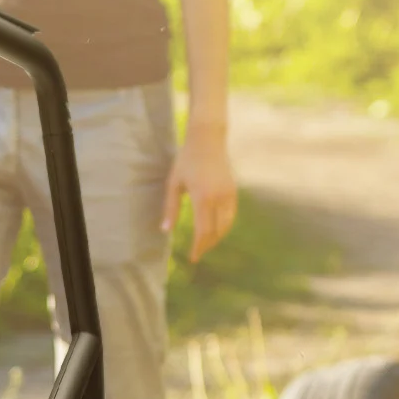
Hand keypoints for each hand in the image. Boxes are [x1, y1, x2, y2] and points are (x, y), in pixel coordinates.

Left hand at [162, 123, 237, 261]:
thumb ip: (170, 208)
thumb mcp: (173, 184)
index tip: (193, 258)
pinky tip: (215, 230)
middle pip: (216, 231)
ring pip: (227, 224)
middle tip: (197, 254)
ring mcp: (229, 194)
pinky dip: (224, 226)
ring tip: (205, 244)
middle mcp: (219, 197)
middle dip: (207, 245)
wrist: (208, 140)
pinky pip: (231, 214)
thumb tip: (165, 231)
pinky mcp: (234, 190)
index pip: (203, 230)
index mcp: (202, 197)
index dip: (199, 247)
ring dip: (217, 237)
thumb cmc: (186, 161)